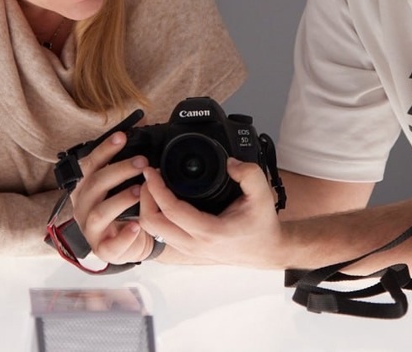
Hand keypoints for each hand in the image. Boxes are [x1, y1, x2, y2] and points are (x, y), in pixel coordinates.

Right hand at [69, 131, 156, 263]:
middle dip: (118, 171)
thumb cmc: (124, 207)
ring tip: (140, 190)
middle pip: (94, 185)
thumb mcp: (124, 180)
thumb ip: (129, 155)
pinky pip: (110, 244)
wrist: (131, 241)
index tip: (122, 136)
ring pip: (99, 213)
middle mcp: (83, 206)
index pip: (89, 164)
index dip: (104, 149)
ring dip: (120, 199)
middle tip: (142, 162)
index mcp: (85, 187)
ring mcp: (90, 229)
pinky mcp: (103, 249)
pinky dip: (124, 235)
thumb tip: (142, 123)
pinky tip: (136, 226)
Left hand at [139, 158, 283, 267]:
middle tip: (150, 177)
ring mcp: (189, 249)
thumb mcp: (262, 195)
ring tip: (153, 187)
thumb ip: (249, 174)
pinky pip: (161, 234)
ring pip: (153, 231)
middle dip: (145, 197)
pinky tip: (161, 201)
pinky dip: (155, 216)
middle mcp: (195, 244)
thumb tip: (230, 162)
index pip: (171, 210)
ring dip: (148, 207)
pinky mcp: (188, 249)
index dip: (156, 188)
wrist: (267, 250)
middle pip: (152, 223)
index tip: (152, 171)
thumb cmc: (262, 225)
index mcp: (210, 231)